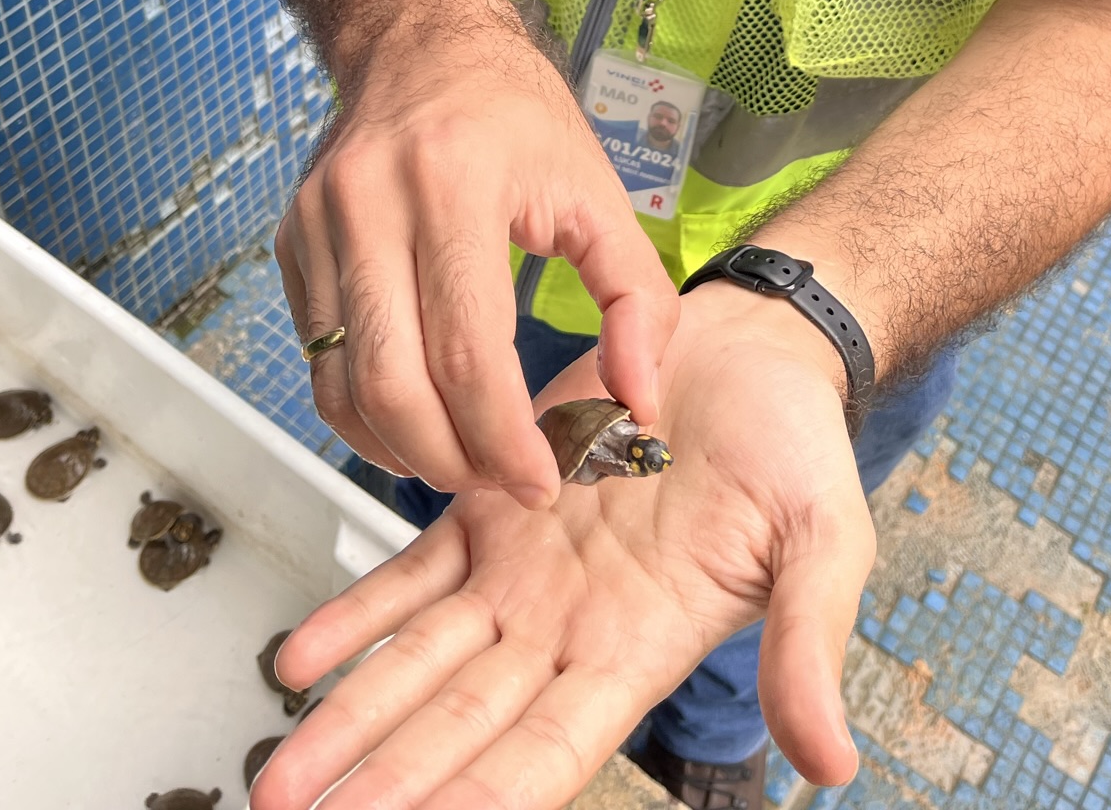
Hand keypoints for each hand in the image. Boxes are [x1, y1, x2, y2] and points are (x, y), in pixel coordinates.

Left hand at [250, 288, 871, 809]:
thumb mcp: (822, 542)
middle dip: (383, 782)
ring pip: (419, 660)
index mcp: (639, 649)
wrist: (751, 347)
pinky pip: (412, 572)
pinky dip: (354, 614)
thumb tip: (831, 759)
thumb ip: (807, 643)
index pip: (544, 752)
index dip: (477, 802)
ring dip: (348, 717)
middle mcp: (566, 629)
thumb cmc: (794, 445)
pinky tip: (299, 658)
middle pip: (460, 727)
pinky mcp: (494, 504)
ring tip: (280, 775)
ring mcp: (524, 570)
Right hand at [275, 30, 679, 505]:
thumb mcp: (598, 192)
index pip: (468, 353)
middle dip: (452, 461)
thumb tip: (639, 403)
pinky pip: (316, 358)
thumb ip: (636, 300)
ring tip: (463, 460)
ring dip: (401, 448)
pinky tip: (414, 419)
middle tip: (501, 483)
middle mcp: (372, 202)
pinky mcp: (293, 242)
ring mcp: (319, 223)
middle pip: (393, 384)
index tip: (542, 480)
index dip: (505, 440)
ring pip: (341, 384)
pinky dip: (362, 411)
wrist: (421, 41)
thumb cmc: (515, 115)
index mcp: (455, 184)